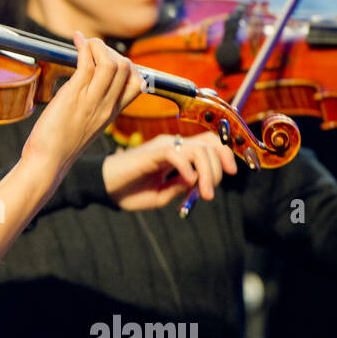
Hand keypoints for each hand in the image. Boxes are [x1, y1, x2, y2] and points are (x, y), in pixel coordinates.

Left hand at [22, 32, 144, 174]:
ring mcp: (92, 100)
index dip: (128, 66)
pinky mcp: (75, 95)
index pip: (137, 83)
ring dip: (98, 46)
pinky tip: (76, 41)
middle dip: (112, 51)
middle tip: (93, 50)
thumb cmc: (59, 145)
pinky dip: (84, 46)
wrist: (48, 162)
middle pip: (127, 67)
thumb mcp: (86, 126)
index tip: (108, 60)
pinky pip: (87, 62)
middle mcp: (107, 105)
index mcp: (112, 113)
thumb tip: (85, 87)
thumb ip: (92, 107)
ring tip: (85, 43)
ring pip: (111, 62)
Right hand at [101, 131, 236, 209]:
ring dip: (208, 173)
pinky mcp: (152, 152)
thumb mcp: (163, 193)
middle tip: (209, 194)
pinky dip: (188, 168)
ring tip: (203, 193)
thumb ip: (182, 186)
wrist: (104, 188)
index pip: (209, 143)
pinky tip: (188, 182)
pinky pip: (178, 154)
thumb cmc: (129, 191)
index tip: (232, 172)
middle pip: (209, 145)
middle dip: (219, 169)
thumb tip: (201, 182)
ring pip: (199, 150)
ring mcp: (163, 146)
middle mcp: (172, 144)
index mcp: (177, 152)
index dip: (225, 154)